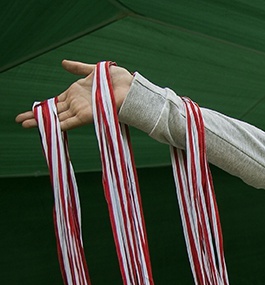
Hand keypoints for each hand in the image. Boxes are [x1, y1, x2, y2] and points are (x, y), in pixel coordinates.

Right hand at [15, 60, 133, 130]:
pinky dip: (59, 124)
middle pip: (52, 112)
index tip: (28, 110)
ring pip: (57, 118)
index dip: (40, 106)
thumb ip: (78, 68)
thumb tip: (62, 63)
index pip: (54, 102)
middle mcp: (76, 104)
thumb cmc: (118, 80)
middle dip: (35, 116)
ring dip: (42, 122)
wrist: (131, 88)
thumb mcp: (93, 70)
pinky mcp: (88, 116)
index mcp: (75, 93)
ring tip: (25, 125)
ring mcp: (81, 110)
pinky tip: (48, 127)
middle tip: (19, 120)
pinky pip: (70, 121)